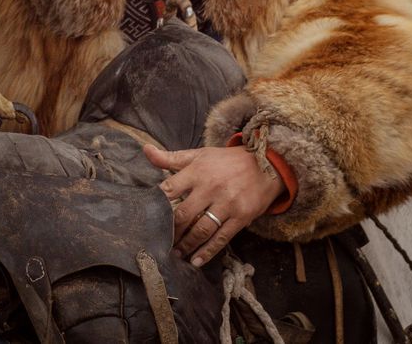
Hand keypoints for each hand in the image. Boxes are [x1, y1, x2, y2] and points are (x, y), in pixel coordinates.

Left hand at [144, 144, 284, 266]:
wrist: (266, 164)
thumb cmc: (226, 161)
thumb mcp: (199, 155)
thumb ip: (171, 157)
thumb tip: (145, 150)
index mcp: (197, 171)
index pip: (170, 189)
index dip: (156, 205)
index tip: (147, 219)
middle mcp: (211, 187)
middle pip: (183, 214)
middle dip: (170, 231)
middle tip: (160, 242)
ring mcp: (227, 203)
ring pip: (201, 230)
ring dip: (186, 245)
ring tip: (175, 254)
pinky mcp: (241, 217)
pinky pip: (221, 238)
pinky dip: (207, 252)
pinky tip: (196, 261)